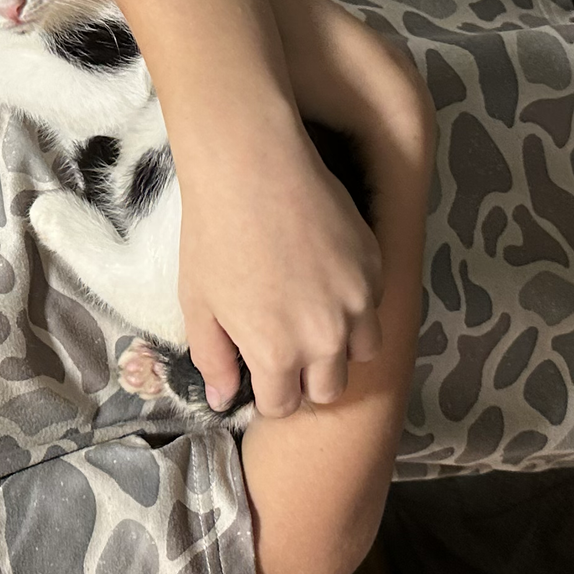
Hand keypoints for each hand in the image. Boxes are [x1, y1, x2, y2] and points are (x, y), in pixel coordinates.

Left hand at [176, 117, 383, 415]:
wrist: (251, 166)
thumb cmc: (213, 235)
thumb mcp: (198, 305)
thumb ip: (213, 360)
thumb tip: (222, 399)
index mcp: (278, 354)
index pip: (284, 406)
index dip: (270, 394)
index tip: (262, 374)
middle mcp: (326, 338)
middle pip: (329, 389)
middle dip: (307, 378)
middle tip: (288, 349)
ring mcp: (358, 302)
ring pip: (363, 352)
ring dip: (342, 347)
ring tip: (315, 320)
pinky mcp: (374, 266)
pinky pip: (374, 305)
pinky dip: (357, 305)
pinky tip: (327, 278)